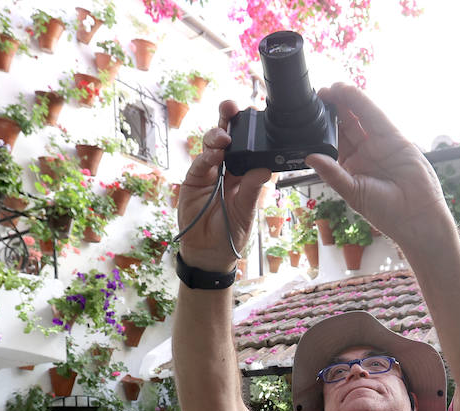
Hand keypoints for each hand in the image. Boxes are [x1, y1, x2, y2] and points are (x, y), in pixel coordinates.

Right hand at [176, 102, 271, 272]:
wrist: (209, 253)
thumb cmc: (231, 232)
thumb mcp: (246, 212)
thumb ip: (251, 190)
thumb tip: (266, 169)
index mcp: (244, 173)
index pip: (248, 146)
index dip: (250, 130)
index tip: (255, 114)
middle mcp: (227, 168)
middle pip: (228, 138)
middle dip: (229, 120)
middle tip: (233, 107)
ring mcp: (209, 173)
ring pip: (212, 146)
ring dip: (217, 136)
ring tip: (224, 135)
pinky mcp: (194, 180)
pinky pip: (200, 164)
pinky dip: (206, 157)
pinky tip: (213, 154)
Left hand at [305, 83, 455, 252]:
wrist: (416, 216)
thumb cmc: (385, 212)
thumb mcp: (352, 192)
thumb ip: (332, 173)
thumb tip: (309, 158)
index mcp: (350, 167)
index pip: (333, 141)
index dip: (323, 126)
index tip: (310, 113)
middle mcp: (364, 153)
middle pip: (345, 124)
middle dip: (333, 108)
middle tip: (318, 94)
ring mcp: (379, 144)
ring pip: (359, 116)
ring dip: (346, 100)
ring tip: (331, 87)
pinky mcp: (394, 138)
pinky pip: (375, 117)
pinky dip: (362, 103)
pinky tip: (349, 92)